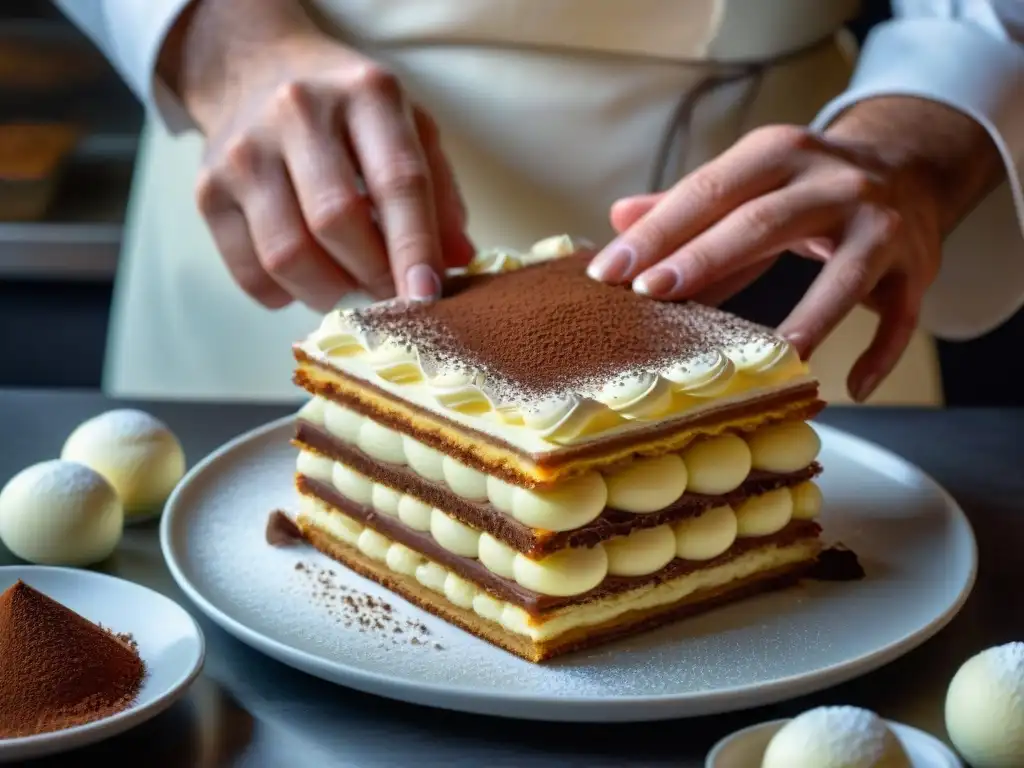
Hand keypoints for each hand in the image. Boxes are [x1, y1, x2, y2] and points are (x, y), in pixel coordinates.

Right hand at [162, 1, 473, 310]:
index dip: (414, 247)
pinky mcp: (208, 190)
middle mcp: (298, 112)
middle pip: (336, 222)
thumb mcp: (409, 128)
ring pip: (288, 255)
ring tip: (351, 292)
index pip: (397, 180)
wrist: (256, 70)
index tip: (427, 295)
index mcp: (365, 93)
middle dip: (372, 277)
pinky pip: (250, 273)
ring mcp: (245, 151)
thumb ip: (440, 193)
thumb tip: (457, 263)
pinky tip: (306, 279)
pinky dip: (285, 296)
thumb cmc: (350, 113)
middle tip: (391, 298)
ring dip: (329, 294)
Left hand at [588, 122, 946, 401]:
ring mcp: (880, 226)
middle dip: (703, 257)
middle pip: (763, 222)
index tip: (609, 271)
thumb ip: (688, 201)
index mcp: (779, 154)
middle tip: (650, 293)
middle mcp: (833, 181)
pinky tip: (852, 387)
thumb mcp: (752, 176)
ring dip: (807, 318)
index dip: (658, 232)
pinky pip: (903, 317)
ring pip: (845, 275)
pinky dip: (882, 354)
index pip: (709, 191)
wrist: (911, 164)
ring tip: (763, 358)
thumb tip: (617, 218)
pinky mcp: (916, 267)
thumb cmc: (807, 184)